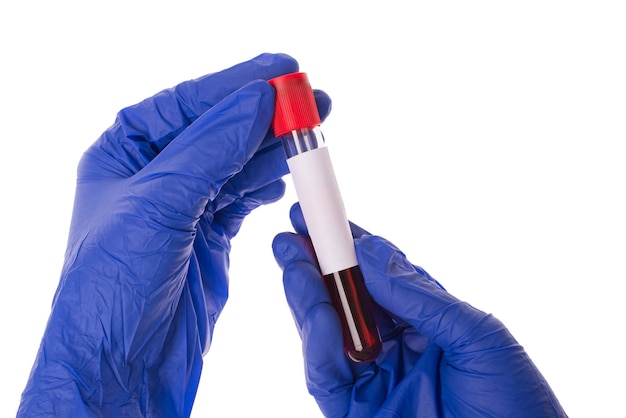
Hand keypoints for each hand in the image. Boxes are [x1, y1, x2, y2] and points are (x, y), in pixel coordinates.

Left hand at [18, 54, 330, 416]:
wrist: (122, 366)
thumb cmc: (111, 290)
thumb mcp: (158, 205)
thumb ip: (211, 149)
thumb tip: (255, 102)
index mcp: (125, 153)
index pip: (188, 104)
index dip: (236, 84)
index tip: (281, 72)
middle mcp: (155, 175)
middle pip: (220, 129)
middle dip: (265, 116)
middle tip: (312, 102)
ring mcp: (185, 206)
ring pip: (239, 163)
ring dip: (275, 149)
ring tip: (312, 135)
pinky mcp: (210, 236)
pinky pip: (246, 197)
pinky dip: (268, 184)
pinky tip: (286, 174)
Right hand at [273, 204, 566, 416]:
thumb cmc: (514, 402)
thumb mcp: (474, 335)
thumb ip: (418, 294)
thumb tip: (371, 252)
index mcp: (422, 321)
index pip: (375, 276)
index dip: (347, 246)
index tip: (322, 218)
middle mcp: (392, 345)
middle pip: (344, 301)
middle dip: (315, 265)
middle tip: (292, 233)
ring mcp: (372, 378)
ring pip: (325, 333)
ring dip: (307, 295)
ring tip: (294, 261)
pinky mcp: (356, 411)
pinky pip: (326, 375)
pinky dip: (317, 342)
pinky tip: (318, 313)